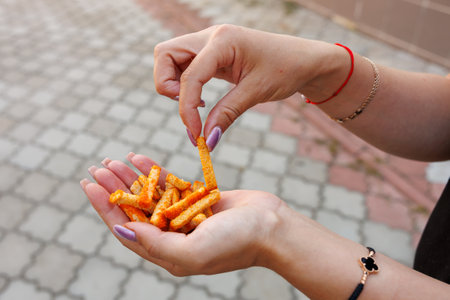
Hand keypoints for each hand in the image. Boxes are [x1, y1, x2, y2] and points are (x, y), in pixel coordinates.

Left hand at [81, 153, 285, 274]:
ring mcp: (184, 216)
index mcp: (167, 253)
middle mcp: (172, 236)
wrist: (271, 227)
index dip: (105, 208)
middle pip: (135, 209)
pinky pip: (169, 184)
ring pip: (150, 195)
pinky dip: (154, 172)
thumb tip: (121, 231)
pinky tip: (140, 159)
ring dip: (131, 177)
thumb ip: (156, 244)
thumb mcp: (193, 251)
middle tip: (98, 167)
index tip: (89, 185)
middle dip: (115, 188)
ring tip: (113, 160)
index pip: (126, 228)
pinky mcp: (196, 200)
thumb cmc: (236, 243)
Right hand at [154, 24, 343, 140]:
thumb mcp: (256, 93)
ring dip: (173, 83)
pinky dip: (185, 84)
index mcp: (223, 41)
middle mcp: (210, 36)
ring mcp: (209, 43)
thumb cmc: (286, 69)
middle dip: (166, 85)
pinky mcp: (212, 54)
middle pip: (164, 54)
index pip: (190, 75)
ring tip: (196, 104)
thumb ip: (227, 114)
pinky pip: (185, 66)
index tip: (196, 134)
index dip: (186, 108)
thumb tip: (205, 141)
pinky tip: (203, 99)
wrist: (304, 60)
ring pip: (170, 58)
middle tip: (189, 108)